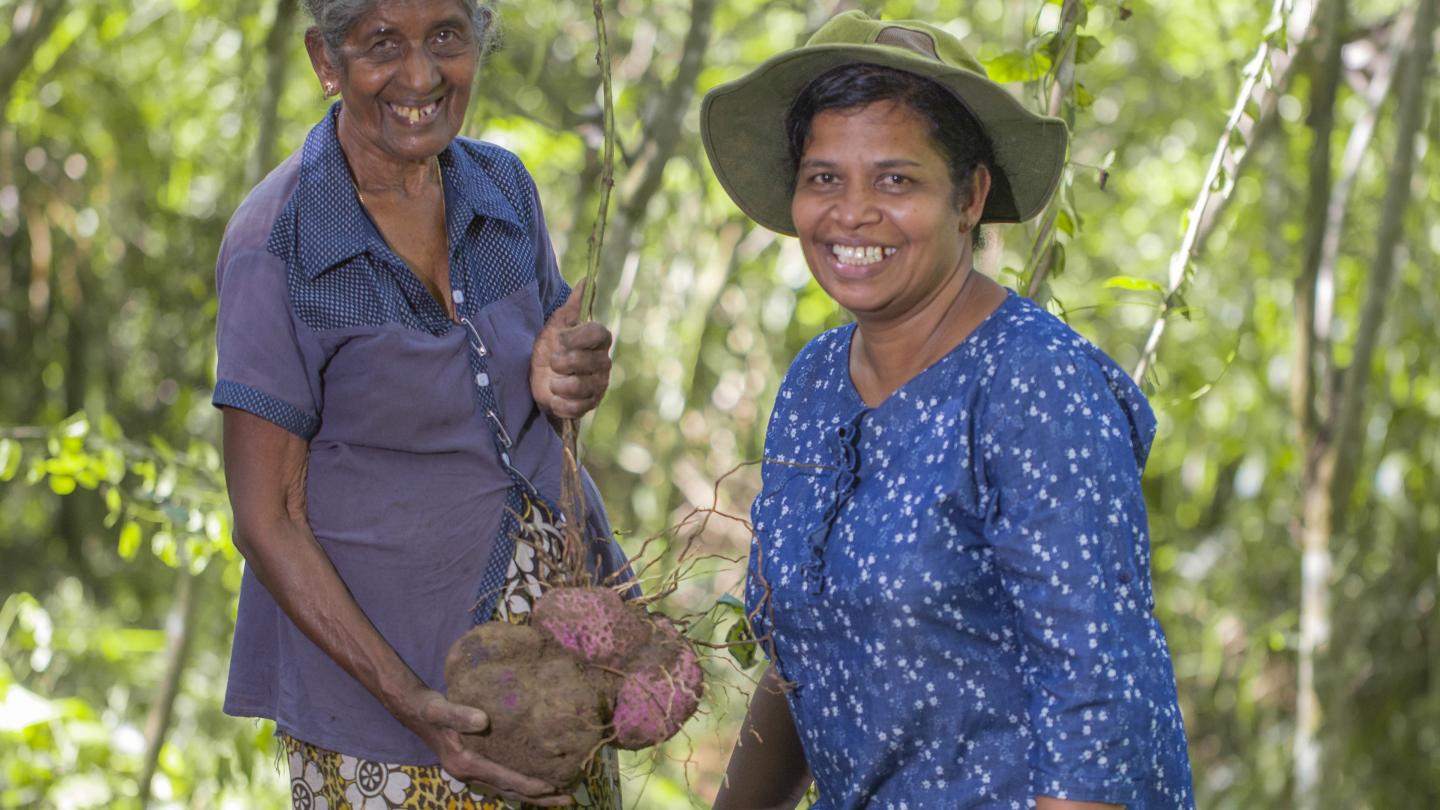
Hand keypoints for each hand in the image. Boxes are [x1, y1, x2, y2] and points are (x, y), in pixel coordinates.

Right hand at [396, 687, 573, 805]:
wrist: (414, 710)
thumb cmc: (430, 708)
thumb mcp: (441, 709)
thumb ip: (459, 714)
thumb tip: (484, 720)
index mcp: (466, 763)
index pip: (505, 779)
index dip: (530, 784)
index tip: (554, 786)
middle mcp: (469, 774)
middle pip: (510, 791)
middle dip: (540, 797)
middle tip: (570, 799)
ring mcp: (471, 772)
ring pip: (507, 788)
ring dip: (533, 793)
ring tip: (561, 794)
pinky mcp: (474, 765)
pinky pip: (502, 779)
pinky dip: (521, 782)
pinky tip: (537, 777)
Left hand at [531, 280, 612, 419]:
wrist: (541, 377)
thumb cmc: (552, 346)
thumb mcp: (558, 322)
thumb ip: (574, 304)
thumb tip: (587, 278)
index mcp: (598, 339)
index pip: (598, 333)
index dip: (577, 337)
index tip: (559, 339)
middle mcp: (603, 361)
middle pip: (587, 362)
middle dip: (563, 362)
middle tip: (553, 362)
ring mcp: (598, 384)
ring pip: (582, 386)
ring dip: (560, 384)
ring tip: (552, 381)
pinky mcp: (590, 404)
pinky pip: (578, 407)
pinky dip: (561, 404)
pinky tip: (554, 397)